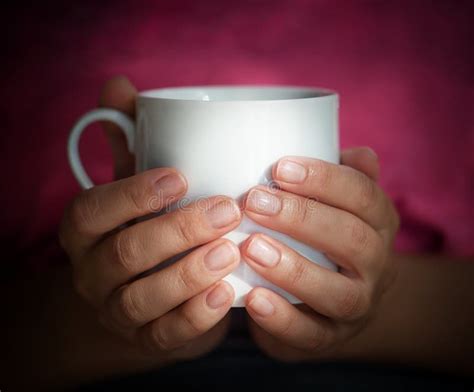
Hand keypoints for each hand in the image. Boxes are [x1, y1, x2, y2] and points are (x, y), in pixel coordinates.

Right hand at [59, 77, 241, 363]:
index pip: (91, 211)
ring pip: (143, 299)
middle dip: (177, 231)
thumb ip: (128, 140)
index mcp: (85, 230)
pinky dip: (198, 316)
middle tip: (227, 210)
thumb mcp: (132, 185)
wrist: (138, 295)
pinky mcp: (150, 340)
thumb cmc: (140, 226)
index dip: (132, 194)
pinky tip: (229, 294)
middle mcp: (93, 272)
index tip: (179, 176)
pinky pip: (168, 335)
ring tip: (231, 251)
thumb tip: (118, 84)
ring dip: (189, 274)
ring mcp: (119, 311)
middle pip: (126, 254)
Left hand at [240, 147, 399, 360]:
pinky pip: (312, 334)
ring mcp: (357, 307)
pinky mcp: (329, 339)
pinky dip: (282, 318)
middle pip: (353, 240)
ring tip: (251, 247)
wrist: (332, 300)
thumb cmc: (325, 238)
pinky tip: (253, 299)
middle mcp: (376, 266)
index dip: (325, 180)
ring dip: (294, 269)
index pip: (363, 196)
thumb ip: (342, 178)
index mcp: (378, 224)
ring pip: (338, 293)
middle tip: (255, 201)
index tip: (280, 168)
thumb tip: (360, 154)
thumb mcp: (337, 205)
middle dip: (303, 218)